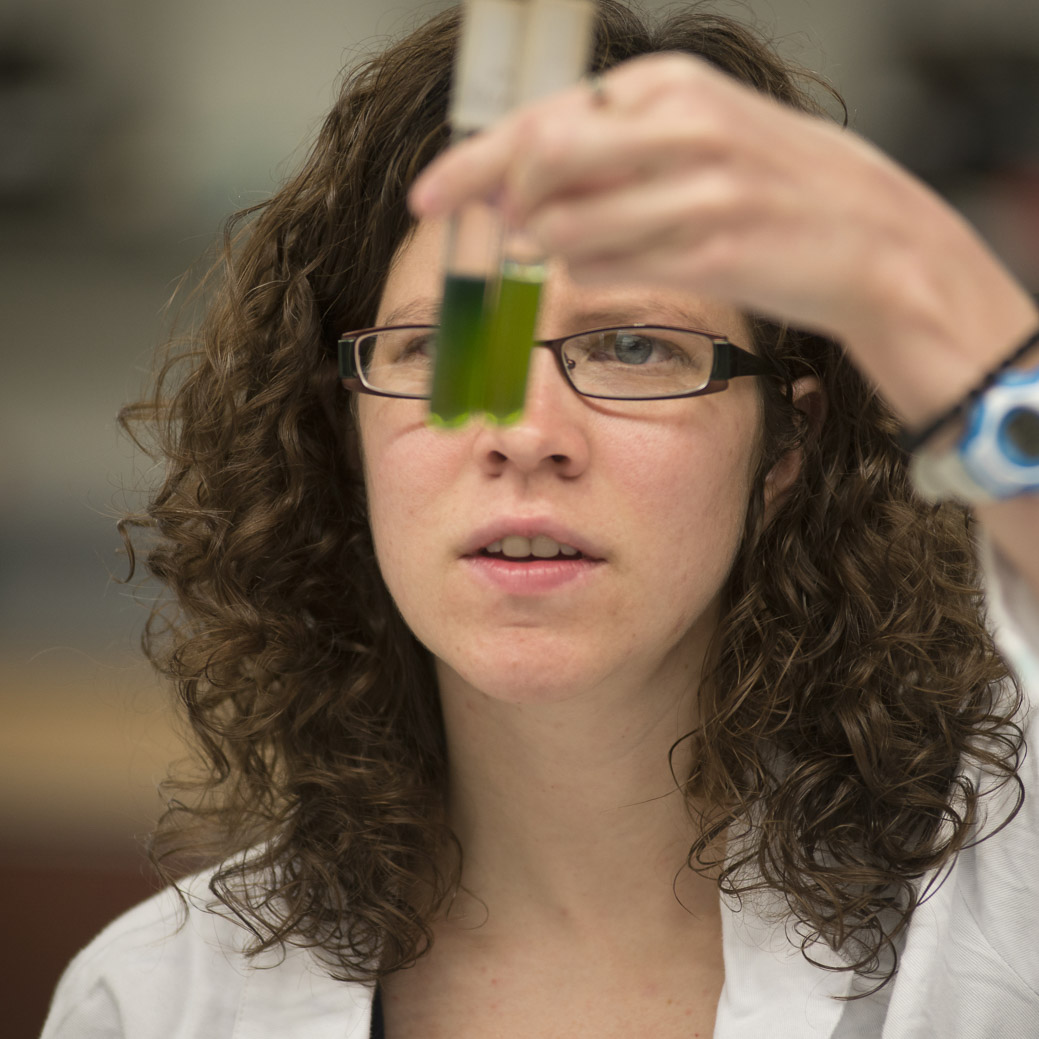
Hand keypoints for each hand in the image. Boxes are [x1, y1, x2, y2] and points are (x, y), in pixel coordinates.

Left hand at [410, 53, 1037, 426]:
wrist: (870, 239)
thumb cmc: (771, 187)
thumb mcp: (696, 135)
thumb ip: (607, 151)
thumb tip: (512, 190)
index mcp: (669, 88)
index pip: (540, 119)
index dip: (470, 163)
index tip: (427, 197)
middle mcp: (680, 130)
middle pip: (540, 164)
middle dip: (499, 204)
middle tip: (495, 232)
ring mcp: (698, 193)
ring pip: (566, 228)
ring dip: (548, 249)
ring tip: (576, 248)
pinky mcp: (711, 254)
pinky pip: (608, 271)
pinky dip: (590, 274)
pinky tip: (615, 264)